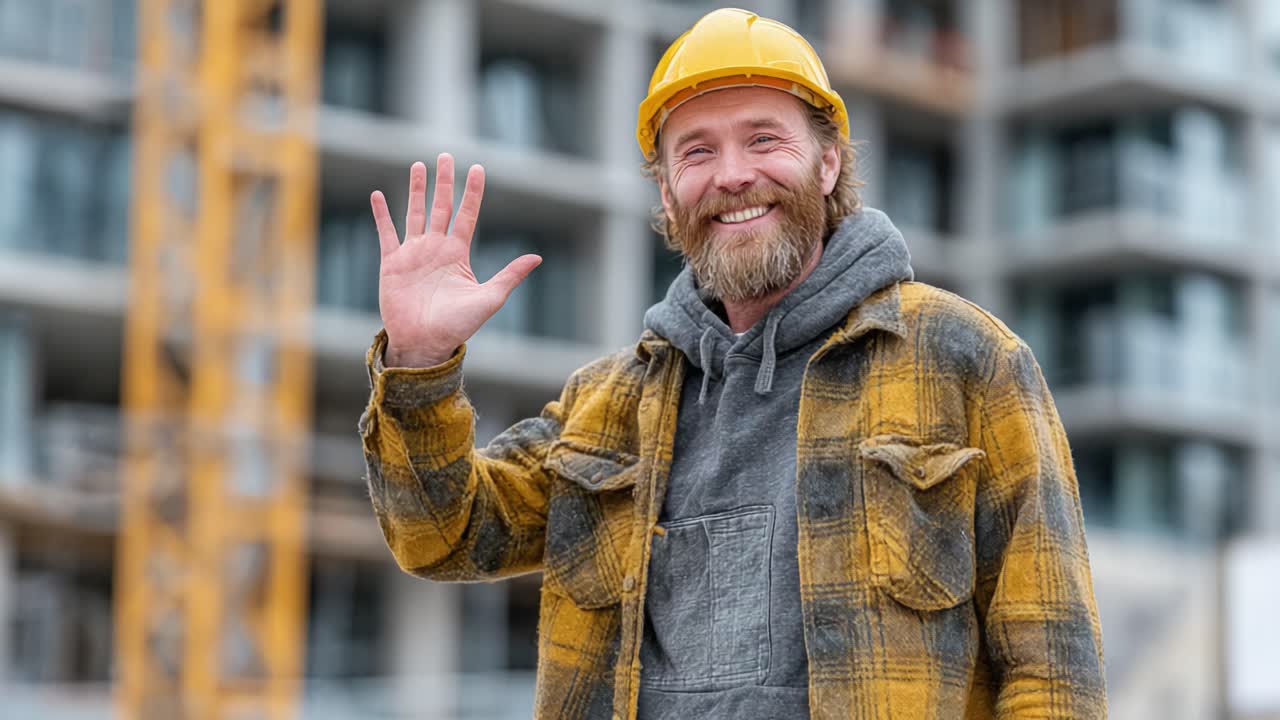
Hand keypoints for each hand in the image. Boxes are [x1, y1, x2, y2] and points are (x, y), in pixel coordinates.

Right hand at [372, 154, 541, 367]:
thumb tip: (537, 257)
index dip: (472, 192)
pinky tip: (377, 194)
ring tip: (419, 166)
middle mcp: (436, 248)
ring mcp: (413, 254)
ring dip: (416, 190)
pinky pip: (386, 233)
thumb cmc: (458, 326)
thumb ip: (510, 275)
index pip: (467, 215)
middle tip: (445, 156)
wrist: (425, 343)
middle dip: (444, 182)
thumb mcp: (489, 298)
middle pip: (441, 206)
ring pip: (415, 213)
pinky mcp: (392, 263)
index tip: (477, 169)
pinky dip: (381, 214)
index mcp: (458, 254)